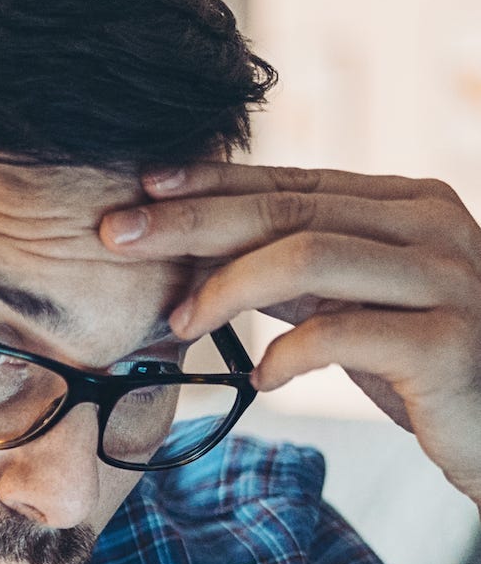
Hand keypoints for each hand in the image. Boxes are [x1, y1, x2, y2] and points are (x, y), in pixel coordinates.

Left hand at [99, 162, 480, 504]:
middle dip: (192, 221)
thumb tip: (201, 253)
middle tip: (118, 236)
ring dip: (227, 289)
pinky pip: (342, 335)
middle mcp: (431, 228)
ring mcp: (445, 280)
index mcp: (407, 207)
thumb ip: (297, 276)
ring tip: (178, 324)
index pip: (294, 183)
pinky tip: (261, 380)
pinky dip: (285, 356)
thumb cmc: (423, 367)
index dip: (213, 184)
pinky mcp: (445, 343)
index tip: (142, 189)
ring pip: (310, 257)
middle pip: (290, 210)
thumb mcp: (354, 305)